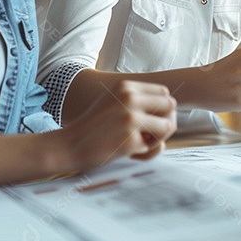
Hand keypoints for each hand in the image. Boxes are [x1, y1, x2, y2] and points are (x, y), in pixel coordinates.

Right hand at [58, 80, 176, 170]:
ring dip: (159, 138)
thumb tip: (172, 114)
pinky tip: (129, 154)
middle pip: (171, 106)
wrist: (67, 146)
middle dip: (166, 122)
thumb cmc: (93, 128)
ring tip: (141, 144)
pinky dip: (146, 153)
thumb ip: (138, 102)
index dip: (162, 109)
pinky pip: (156, 146)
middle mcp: (130, 98)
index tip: (150, 121)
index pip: (164, 93)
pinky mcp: (130, 139)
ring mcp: (130, 118)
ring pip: (168, 125)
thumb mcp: (113, 103)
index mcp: (126, 87)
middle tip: (151, 134)